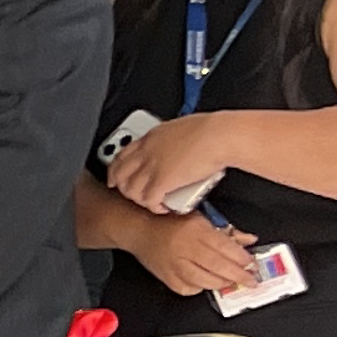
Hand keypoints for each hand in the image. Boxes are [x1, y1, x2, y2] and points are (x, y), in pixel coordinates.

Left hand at [108, 111, 230, 213]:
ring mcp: (152, 167)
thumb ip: (171, 140)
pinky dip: (154, 207)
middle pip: (120, 173)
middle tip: (130, 196)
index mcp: (151, 137)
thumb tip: (176, 146)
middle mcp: (146, 152)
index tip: (116, 177)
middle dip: (122, 187)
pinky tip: (163, 207)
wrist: (220, 135)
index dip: (116, 169)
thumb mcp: (181, 129)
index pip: (123, 155)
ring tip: (151, 202)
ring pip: (130, 189)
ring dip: (139, 199)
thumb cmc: (212, 130)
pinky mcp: (162, 181)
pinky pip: (148, 200)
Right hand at [124, 208, 263, 302]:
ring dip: (221, 283)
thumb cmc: (171, 222)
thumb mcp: (201, 219)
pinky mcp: (166, 277)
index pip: (224, 247)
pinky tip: (205, 282)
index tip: (252, 264)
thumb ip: (227, 231)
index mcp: (195, 230)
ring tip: (230, 282)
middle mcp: (184, 248)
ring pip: (204, 281)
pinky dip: (200, 288)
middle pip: (217, 266)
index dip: (241, 258)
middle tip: (251, 281)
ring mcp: (174, 265)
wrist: (139, 231)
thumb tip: (250, 240)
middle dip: (238, 275)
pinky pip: (188, 289)